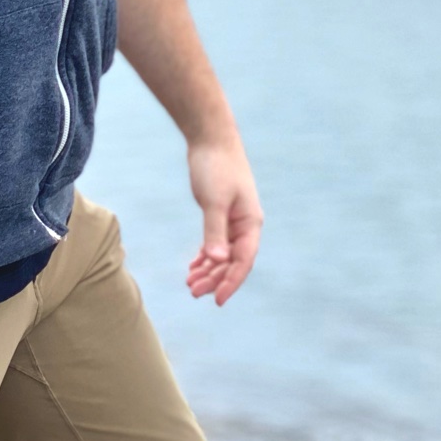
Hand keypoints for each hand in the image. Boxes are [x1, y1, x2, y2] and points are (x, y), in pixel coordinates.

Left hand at [186, 134, 262, 305]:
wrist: (211, 139)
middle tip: (193, 292)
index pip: (243, 261)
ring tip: (190, 284)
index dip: (231, 282)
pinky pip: (215, 243)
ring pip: (223, 254)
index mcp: (250, 223)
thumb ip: (214, 231)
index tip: (217, 300)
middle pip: (232, 261)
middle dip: (215, 279)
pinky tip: (193, 267)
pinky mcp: (220, 214)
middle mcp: (245, 225)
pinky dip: (205, 256)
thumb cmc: (215, 167)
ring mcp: (233, 220)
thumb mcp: (214, 200)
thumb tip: (216, 261)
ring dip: (209, 270)